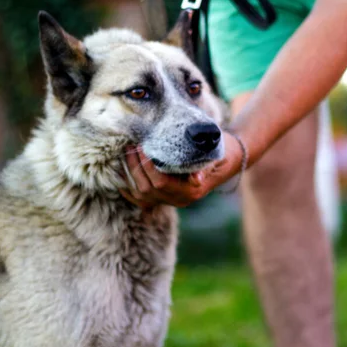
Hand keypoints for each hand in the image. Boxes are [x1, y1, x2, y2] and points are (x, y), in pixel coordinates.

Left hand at [121, 132, 243, 208]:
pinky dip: (128, 187)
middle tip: (131, 146)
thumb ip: (204, 165)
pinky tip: (121, 173)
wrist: (225, 160)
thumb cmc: (219, 151)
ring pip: (140, 195)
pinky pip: (140, 199)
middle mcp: (180, 200)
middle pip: (147, 189)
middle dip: (135, 167)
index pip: (161, 183)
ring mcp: (171, 201)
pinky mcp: (164, 198)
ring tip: (126, 154)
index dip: (147, 165)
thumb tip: (195, 179)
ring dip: (129, 175)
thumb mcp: (214, 154)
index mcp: (191, 190)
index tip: (142, 146)